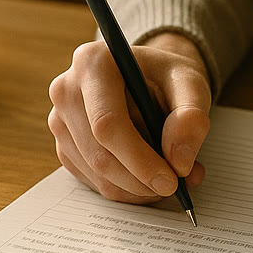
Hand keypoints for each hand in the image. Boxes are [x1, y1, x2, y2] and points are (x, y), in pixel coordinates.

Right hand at [47, 31, 211, 203]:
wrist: (150, 77)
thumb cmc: (168, 76)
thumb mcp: (191, 83)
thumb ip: (192, 116)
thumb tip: (179, 162)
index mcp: (93, 63)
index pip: (108, 123)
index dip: (139, 159)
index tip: (170, 180)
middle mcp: (67, 90)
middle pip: (99, 154)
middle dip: (140, 180)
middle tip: (176, 187)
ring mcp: (60, 120)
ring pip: (96, 173)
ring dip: (136, 188)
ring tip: (172, 177)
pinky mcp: (64, 145)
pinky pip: (92, 180)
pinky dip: (125, 188)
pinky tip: (150, 177)